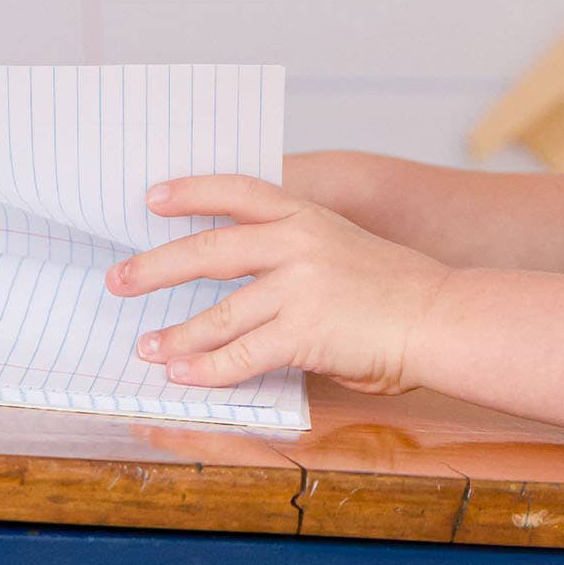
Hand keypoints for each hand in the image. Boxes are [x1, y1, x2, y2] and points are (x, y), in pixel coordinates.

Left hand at [105, 174, 455, 395]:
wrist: (444, 318)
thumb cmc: (403, 292)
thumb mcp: (347, 250)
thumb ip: (298, 256)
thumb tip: (244, 282)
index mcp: (308, 216)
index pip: (237, 190)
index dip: (191, 192)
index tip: (152, 198)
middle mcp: (297, 243)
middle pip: (207, 249)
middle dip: (154, 267)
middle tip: (119, 278)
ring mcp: (298, 287)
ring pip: (218, 313)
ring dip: (176, 334)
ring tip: (147, 346)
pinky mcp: (304, 332)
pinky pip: (241, 354)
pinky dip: (208, 368)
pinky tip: (185, 375)